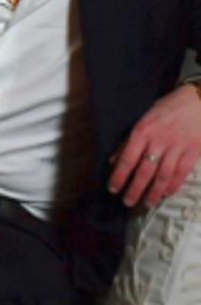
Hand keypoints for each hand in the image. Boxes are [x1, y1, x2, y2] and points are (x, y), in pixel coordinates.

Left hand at [109, 84, 200, 208]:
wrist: (198, 100)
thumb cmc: (168, 109)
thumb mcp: (144, 119)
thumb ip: (129, 141)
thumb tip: (113, 160)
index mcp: (142, 131)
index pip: (127, 159)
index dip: (119, 176)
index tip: (113, 189)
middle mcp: (158, 141)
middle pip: (144, 171)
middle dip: (134, 189)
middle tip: (128, 202)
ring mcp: (177, 147)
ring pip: (163, 175)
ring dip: (154, 192)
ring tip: (147, 203)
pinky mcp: (193, 151)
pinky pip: (181, 173)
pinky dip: (173, 185)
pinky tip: (167, 194)